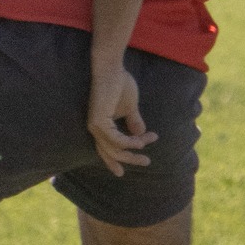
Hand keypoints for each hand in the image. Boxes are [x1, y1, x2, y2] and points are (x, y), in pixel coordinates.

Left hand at [87, 60, 156, 175]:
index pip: (106, 149)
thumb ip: (134, 121)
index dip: (113, 162)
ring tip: (150, 142)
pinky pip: (117, 140)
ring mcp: (95, 126)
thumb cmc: (119, 84)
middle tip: (147, 162)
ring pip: (115, 148)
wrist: (112, 70)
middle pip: (111, 153)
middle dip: (130, 160)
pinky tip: (142, 140)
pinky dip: (131, 142)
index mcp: (101, 126)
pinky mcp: (99, 121)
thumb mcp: (130, 107)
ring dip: (135, 148)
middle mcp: (95, 128)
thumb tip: (141, 134)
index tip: (122, 173)